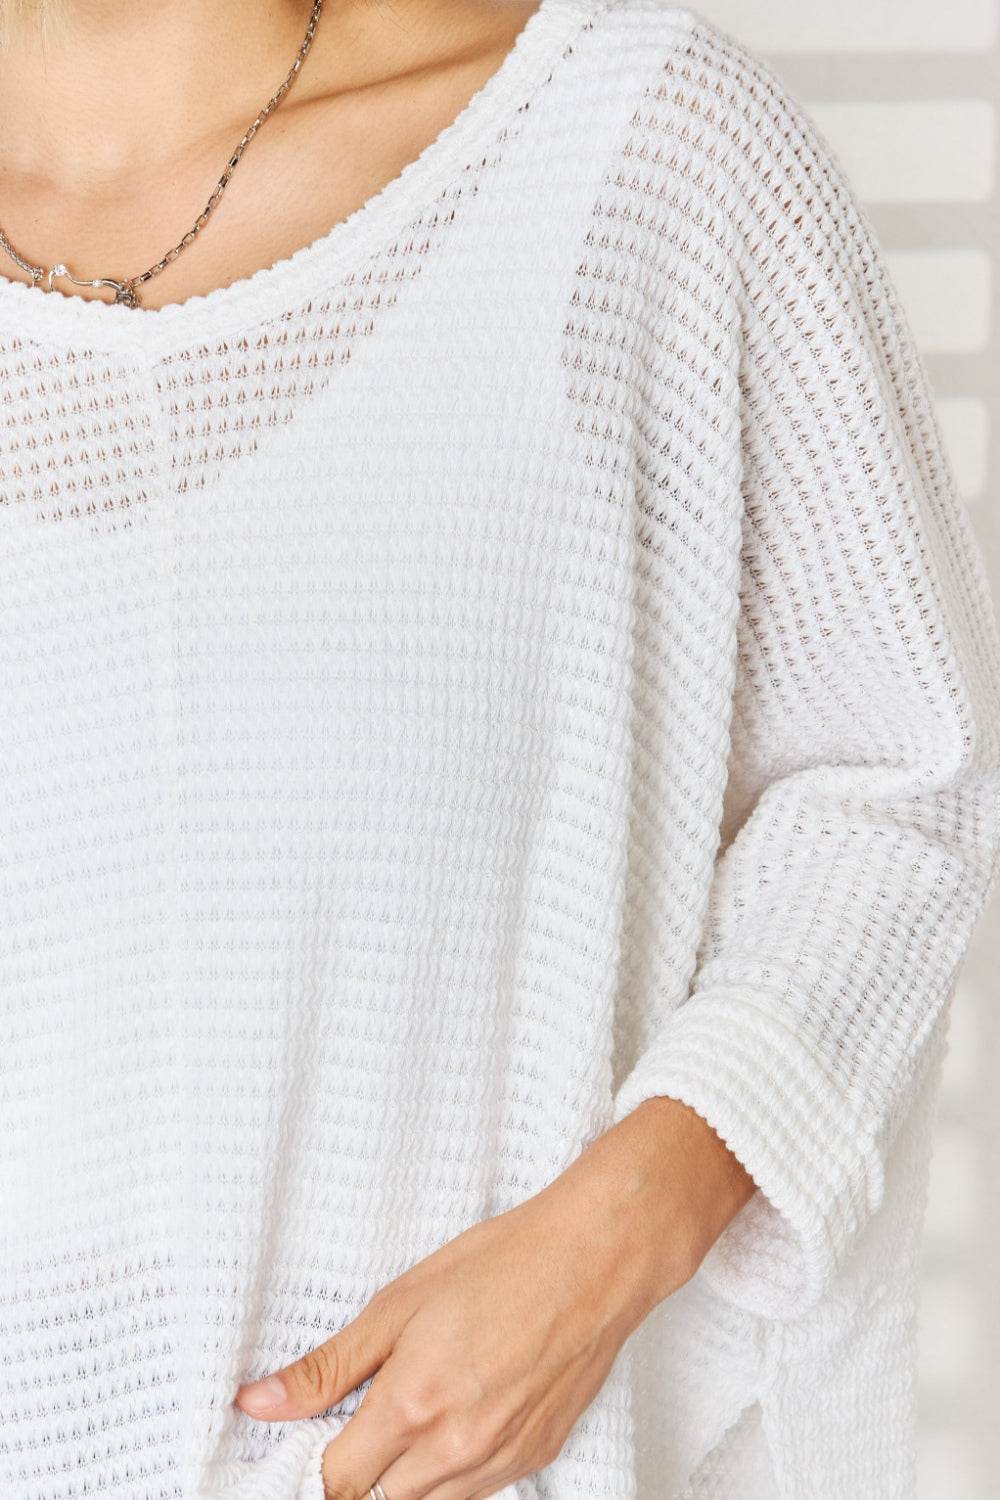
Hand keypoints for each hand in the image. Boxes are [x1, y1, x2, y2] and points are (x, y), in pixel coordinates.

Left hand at [234, 1096, 755, 1499]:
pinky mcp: (537, 1457)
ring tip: (419, 1410)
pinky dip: (456, 1471)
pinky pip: (478, 1493)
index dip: (319, 1461)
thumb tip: (257, 1404)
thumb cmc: (501, 1263)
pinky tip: (463, 1415)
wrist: (594, 1258)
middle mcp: (455, 1448)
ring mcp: (501, 1459)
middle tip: (369, 1417)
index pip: (337, 1483)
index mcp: (412, 1405)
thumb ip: (328, 1366)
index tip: (322, 1432)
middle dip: (363, 1472)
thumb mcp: (399, 1302)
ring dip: (408, 1477)